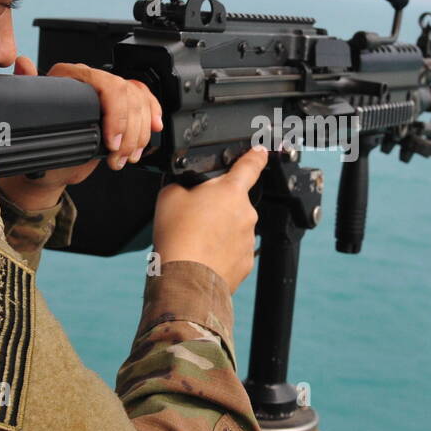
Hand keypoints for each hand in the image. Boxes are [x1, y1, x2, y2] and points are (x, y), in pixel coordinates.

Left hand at [0, 56, 162, 210]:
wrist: (48, 167)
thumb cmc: (38, 146)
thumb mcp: (29, 122)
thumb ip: (27, 90)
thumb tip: (23, 64)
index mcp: (69, 77)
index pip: (104, 83)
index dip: (115, 113)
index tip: (111, 141)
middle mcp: (91, 81)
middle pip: (127, 94)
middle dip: (129, 130)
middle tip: (118, 155)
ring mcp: (108, 93)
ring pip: (139, 101)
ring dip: (139, 133)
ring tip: (126, 157)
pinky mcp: (121, 106)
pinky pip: (145, 100)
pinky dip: (152, 116)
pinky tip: (153, 128)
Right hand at [152, 146, 268, 291]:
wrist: (185, 277)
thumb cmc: (179, 237)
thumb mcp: (169, 196)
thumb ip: (183, 185)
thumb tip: (185, 189)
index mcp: (231, 191)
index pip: (250, 166)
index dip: (255, 156)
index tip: (261, 152)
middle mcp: (246, 213)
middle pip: (234, 202)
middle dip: (218, 207)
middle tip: (194, 219)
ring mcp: (248, 239)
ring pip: (234, 228)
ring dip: (219, 231)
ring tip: (196, 240)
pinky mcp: (246, 261)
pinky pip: (234, 250)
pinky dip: (221, 252)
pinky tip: (204, 255)